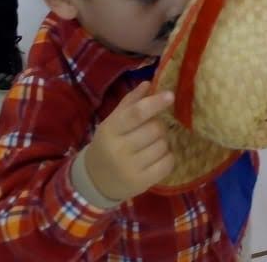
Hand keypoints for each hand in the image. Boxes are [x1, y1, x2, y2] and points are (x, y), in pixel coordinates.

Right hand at [84, 82, 175, 201]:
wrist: (95, 179)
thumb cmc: (108, 144)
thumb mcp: (113, 121)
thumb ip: (130, 102)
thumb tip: (148, 83)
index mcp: (111, 129)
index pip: (136, 113)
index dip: (155, 103)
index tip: (171, 96)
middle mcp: (119, 149)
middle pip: (154, 129)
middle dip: (160, 125)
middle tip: (155, 127)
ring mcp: (130, 168)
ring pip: (163, 145)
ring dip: (163, 141)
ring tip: (153, 143)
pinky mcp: (140, 184)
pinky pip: (167, 164)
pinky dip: (168, 157)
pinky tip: (159, 156)